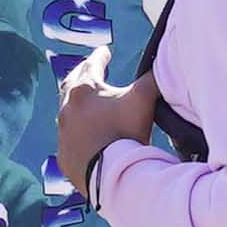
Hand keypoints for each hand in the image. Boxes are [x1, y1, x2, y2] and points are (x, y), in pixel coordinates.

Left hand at [52, 65, 160, 192]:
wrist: (109, 175)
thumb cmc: (125, 134)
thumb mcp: (143, 100)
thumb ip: (152, 78)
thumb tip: (163, 65)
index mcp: (84, 91)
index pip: (92, 65)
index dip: (100, 57)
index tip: (105, 51)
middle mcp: (67, 109)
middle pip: (71, 84)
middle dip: (81, 73)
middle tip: (87, 68)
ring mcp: (63, 133)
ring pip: (66, 111)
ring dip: (74, 102)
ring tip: (81, 99)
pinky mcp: (65, 155)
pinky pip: (67, 137)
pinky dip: (75, 130)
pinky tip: (80, 133)